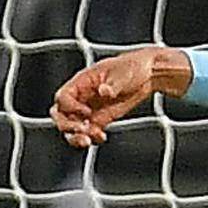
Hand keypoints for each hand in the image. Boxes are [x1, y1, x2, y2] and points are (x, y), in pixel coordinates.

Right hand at [53, 47, 191, 148]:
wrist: (147, 75)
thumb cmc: (131, 67)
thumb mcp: (122, 72)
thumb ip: (112, 84)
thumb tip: (104, 91)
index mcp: (81, 82)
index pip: (63, 97)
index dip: (70, 107)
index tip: (86, 112)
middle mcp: (81, 97)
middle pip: (60, 114)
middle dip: (67, 126)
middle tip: (83, 131)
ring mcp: (89, 109)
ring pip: (71, 126)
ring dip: (76, 136)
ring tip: (88, 140)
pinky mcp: (100, 118)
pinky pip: (88, 132)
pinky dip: (92, 138)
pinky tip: (101, 137)